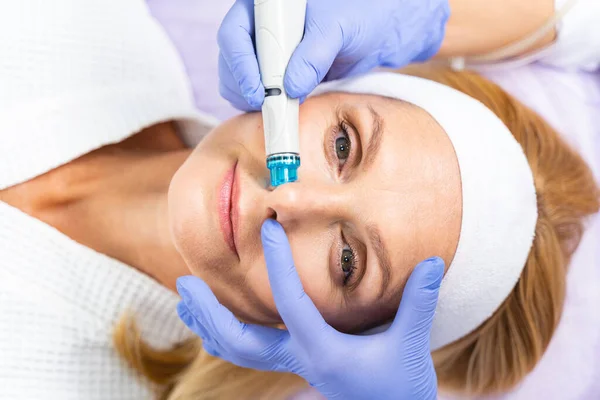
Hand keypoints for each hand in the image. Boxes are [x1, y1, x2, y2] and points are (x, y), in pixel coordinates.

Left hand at [176, 219, 443, 399]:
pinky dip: (224, 336)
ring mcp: (293, 365)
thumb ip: (420, 302)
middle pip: (238, 342)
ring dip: (207, 325)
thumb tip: (434, 261)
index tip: (269, 227)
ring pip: (236, 351)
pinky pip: (248, 352)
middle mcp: (299, 360)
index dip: (279, 263)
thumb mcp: (412, 344)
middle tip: (185, 282)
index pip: (292, 303)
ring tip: (185, 298)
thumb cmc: (401, 385)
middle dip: (210, 313)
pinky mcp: (295, 364)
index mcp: (323, 352)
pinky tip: (214, 321)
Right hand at [217, 0, 449, 110]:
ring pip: (240, 81)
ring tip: (280, 112)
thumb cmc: (359, 15)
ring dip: (253, 101)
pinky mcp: (275, 74)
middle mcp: (259, 28)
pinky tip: (284, 113)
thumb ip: (315, 54)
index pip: (235, 33)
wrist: (376, 30)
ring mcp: (265, 53)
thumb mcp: (339, 29)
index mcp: (267, 7)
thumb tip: (291, 87)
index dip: (241, 64)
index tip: (259, 92)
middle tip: (269, 108)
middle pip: (232, 60)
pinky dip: (266, 107)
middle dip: (245, 87)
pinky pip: (258, 94)